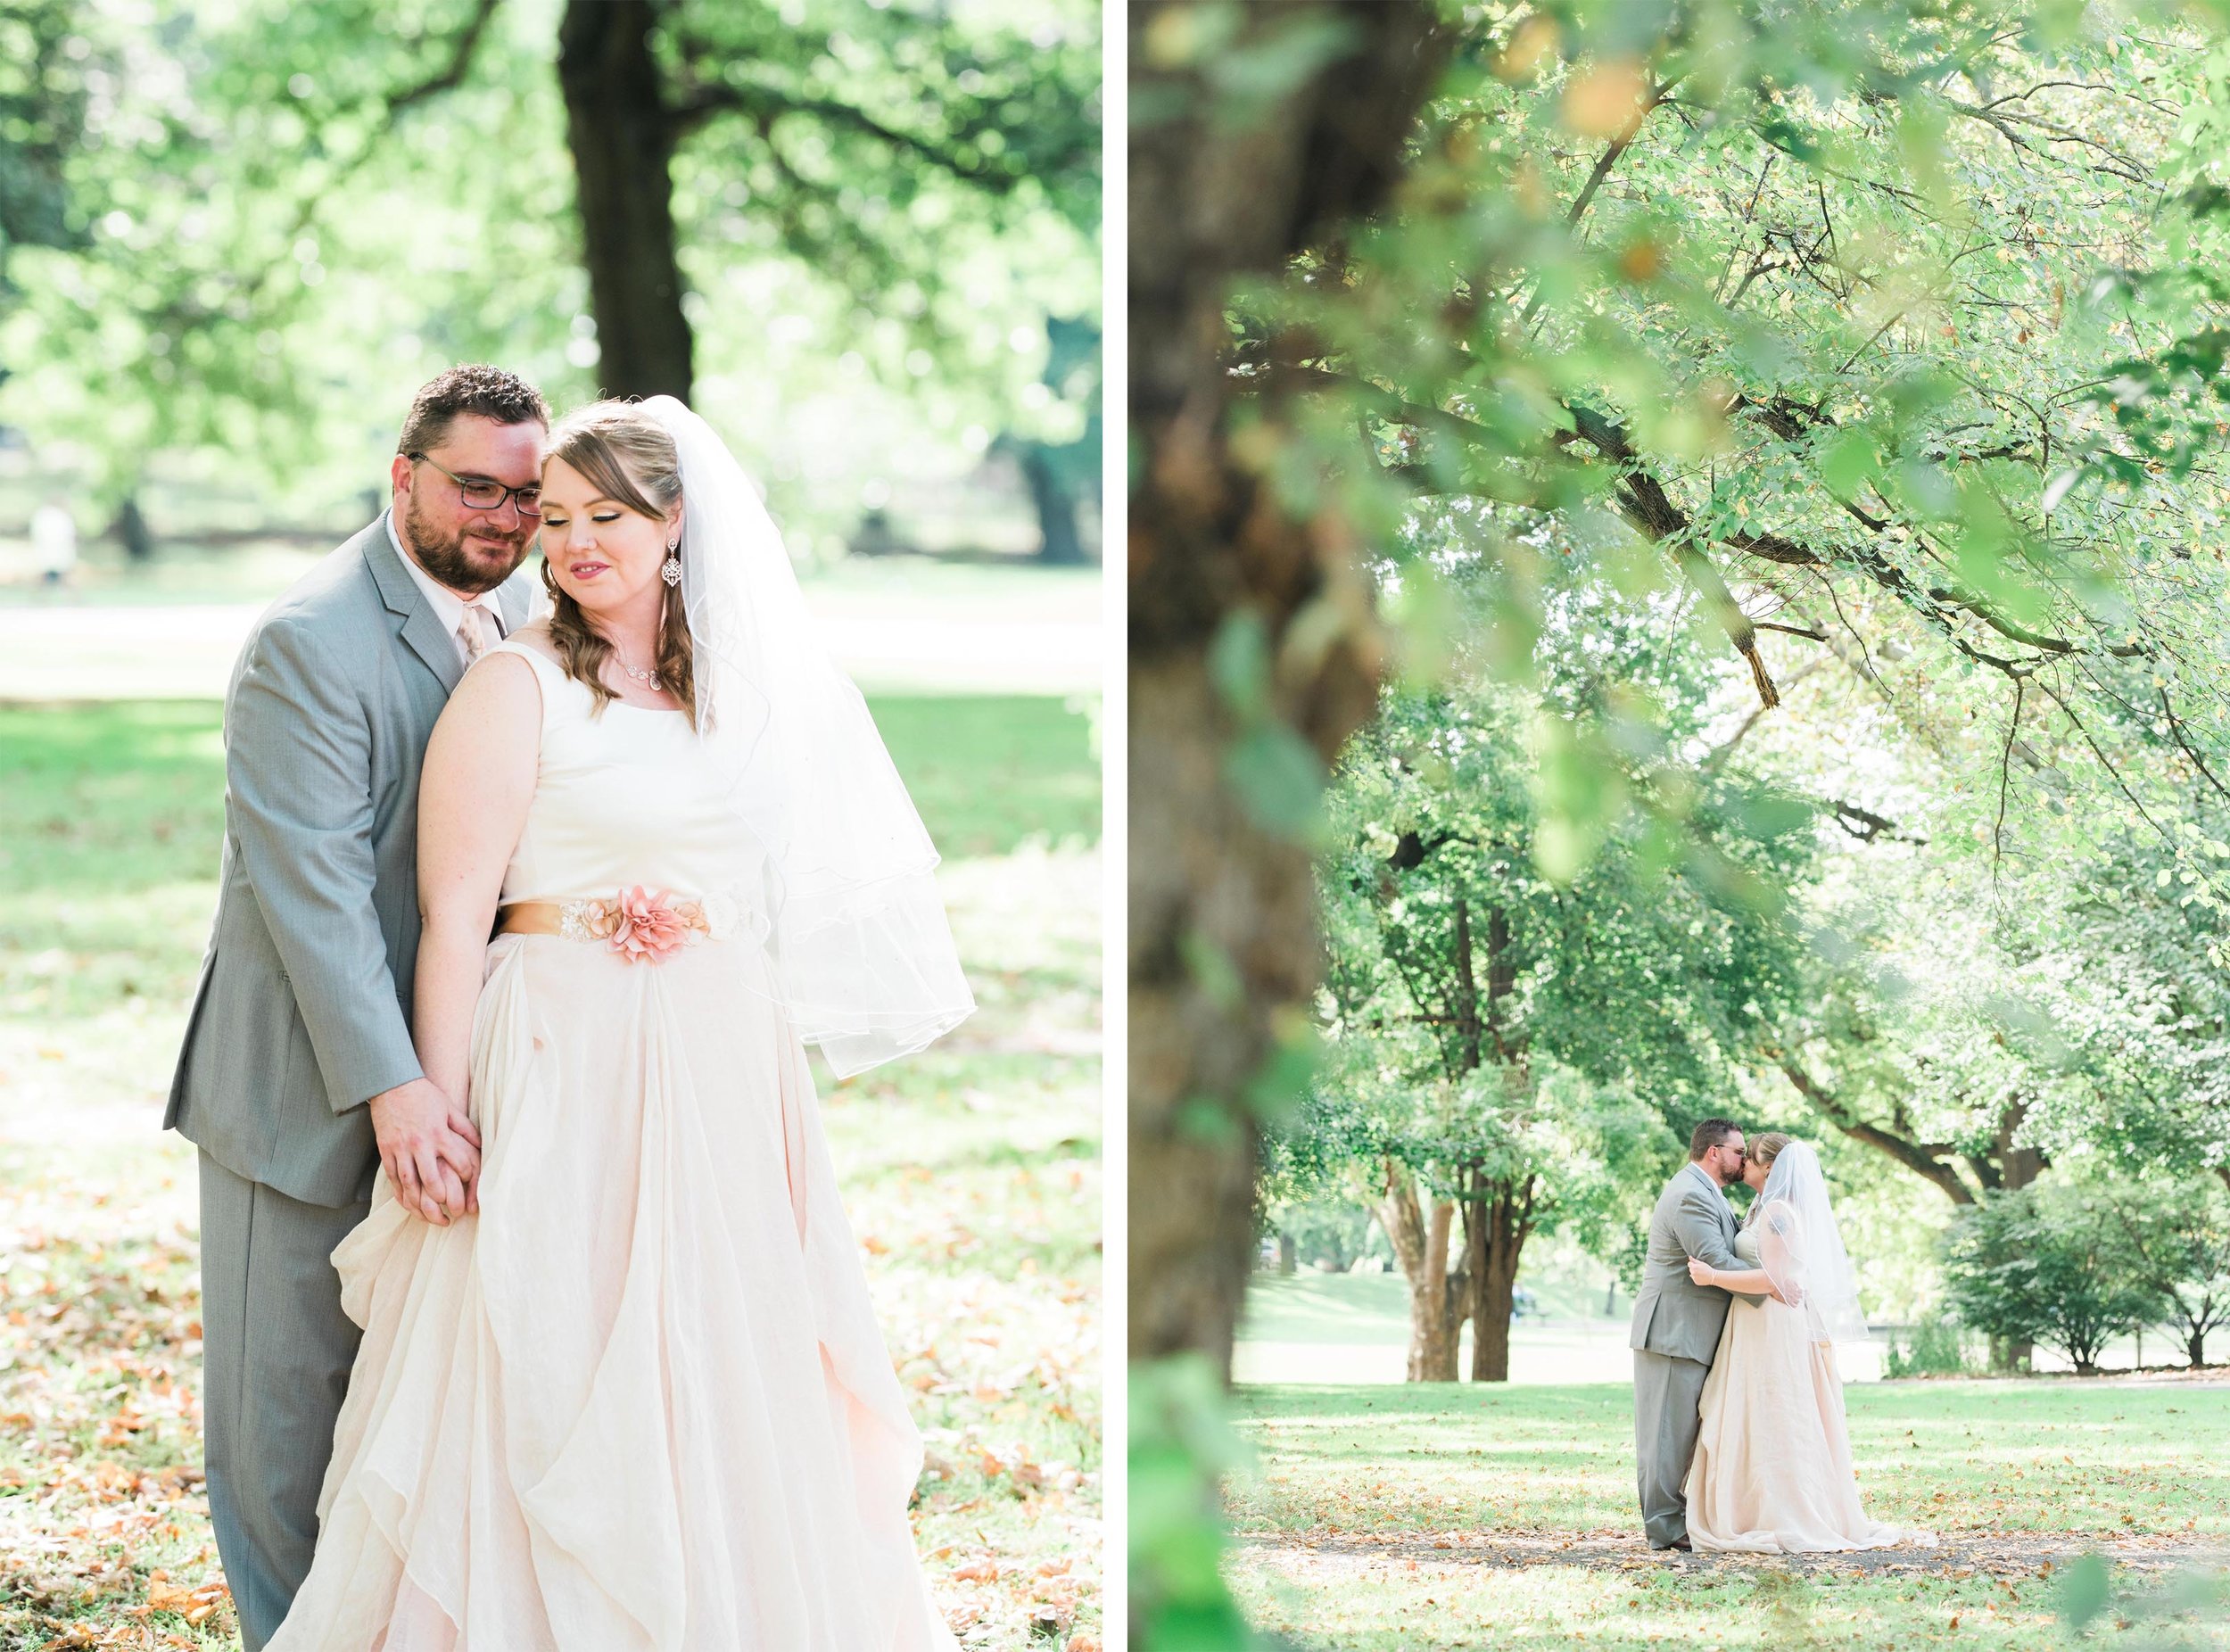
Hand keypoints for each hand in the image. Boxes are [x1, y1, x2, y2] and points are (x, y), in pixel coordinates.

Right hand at [368, 1077, 481, 1223]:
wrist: (391, 1084)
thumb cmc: (424, 1095)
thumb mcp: (449, 1108)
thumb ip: (465, 1128)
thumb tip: (481, 1145)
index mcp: (439, 1133)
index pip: (459, 1162)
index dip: (468, 1175)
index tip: (471, 1183)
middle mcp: (419, 1144)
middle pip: (432, 1180)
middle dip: (442, 1199)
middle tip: (450, 1212)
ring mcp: (400, 1149)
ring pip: (409, 1184)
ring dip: (419, 1203)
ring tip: (429, 1216)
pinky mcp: (385, 1151)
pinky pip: (392, 1178)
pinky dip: (400, 1194)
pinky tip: (408, 1203)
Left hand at [1687, 1255, 1715, 1287]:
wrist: (1713, 1277)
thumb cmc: (1707, 1269)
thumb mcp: (1701, 1263)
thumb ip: (1694, 1260)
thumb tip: (1689, 1256)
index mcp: (1693, 1267)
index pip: (1689, 1264)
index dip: (1693, 1264)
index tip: (1697, 1265)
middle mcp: (1692, 1273)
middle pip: (1690, 1269)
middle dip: (1694, 1269)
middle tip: (1700, 1270)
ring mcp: (1694, 1278)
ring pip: (1692, 1274)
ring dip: (1695, 1273)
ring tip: (1701, 1274)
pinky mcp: (1696, 1282)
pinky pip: (1694, 1279)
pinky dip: (1697, 1278)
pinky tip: (1701, 1277)